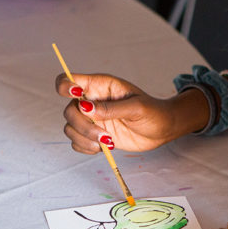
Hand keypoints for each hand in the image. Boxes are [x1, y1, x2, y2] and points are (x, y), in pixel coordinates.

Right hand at [55, 73, 207, 153]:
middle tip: (104, 135)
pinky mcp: (94, 136)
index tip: (77, 97)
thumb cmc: (153, 112)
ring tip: (107, 143)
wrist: (162, 130)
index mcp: (99, 86)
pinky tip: (103, 148)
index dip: (65, 86)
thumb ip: (111, 108)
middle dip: (83, 126)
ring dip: (85, 139)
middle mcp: (91, 102)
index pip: (69, 80)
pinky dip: (85, 148)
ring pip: (70, 128)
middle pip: (69, 111)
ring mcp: (92, 119)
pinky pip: (77, 143)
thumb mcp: (136, 107)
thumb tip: (86, 109)